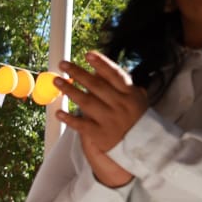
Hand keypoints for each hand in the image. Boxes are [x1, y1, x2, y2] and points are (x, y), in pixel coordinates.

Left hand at [52, 52, 141, 186]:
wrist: (145, 147)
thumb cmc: (137, 119)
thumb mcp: (137, 99)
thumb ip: (122, 84)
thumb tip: (103, 68)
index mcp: (130, 94)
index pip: (114, 75)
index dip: (101, 63)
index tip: (88, 54)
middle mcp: (120, 105)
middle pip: (96, 86)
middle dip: (78, 73)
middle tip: (63, 64)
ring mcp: (109, 120)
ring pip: (86, 102)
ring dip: (69, 90)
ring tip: (57, 81)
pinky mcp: (100, 135)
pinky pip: (81, 125)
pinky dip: (69, 118)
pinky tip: (58, 112)